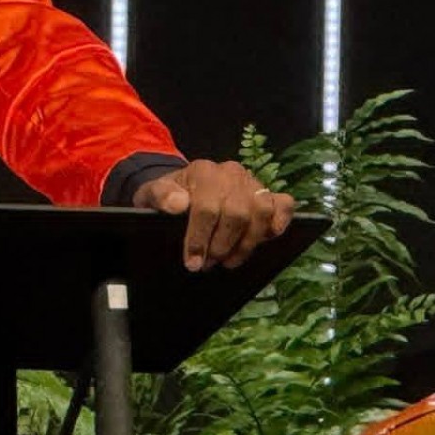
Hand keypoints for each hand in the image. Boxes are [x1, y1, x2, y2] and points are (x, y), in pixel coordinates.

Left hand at [134, 160, 295, 271]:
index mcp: (203, 171)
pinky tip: (269, 238)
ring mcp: (252, 182)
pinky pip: (283, 204)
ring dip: (247, 242)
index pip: (206, 207)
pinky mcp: (267, 193)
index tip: (193, 262)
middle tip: (209, 263)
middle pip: (237, 213)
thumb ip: (160, 196)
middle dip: (222, 245)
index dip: (200, 239)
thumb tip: (178, 204)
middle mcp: (231, 173)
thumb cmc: (168, 195)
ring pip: (261, 212)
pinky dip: (280, 221)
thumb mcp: (151, 194)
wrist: (182, 187)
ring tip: (230, 260)